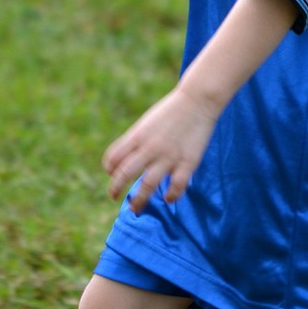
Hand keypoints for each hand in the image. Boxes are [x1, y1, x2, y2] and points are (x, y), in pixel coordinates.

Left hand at [103, 85, 216, 213]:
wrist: (198, 100)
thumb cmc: (171, 111)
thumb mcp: (147, 123)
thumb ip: (135, 141)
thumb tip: (123, 161)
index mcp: (137, 136)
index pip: (114, 158)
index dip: (110, 169)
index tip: (112, 174)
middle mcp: (150, 148)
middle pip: (125, 174)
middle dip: (116, 189)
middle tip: (114, 197)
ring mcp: (169, 156)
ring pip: (148, 185)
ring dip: (139, 200)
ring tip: (135, 208)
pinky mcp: (188, 162)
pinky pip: (176, 186)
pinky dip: (171, 195)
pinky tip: (168, 198)